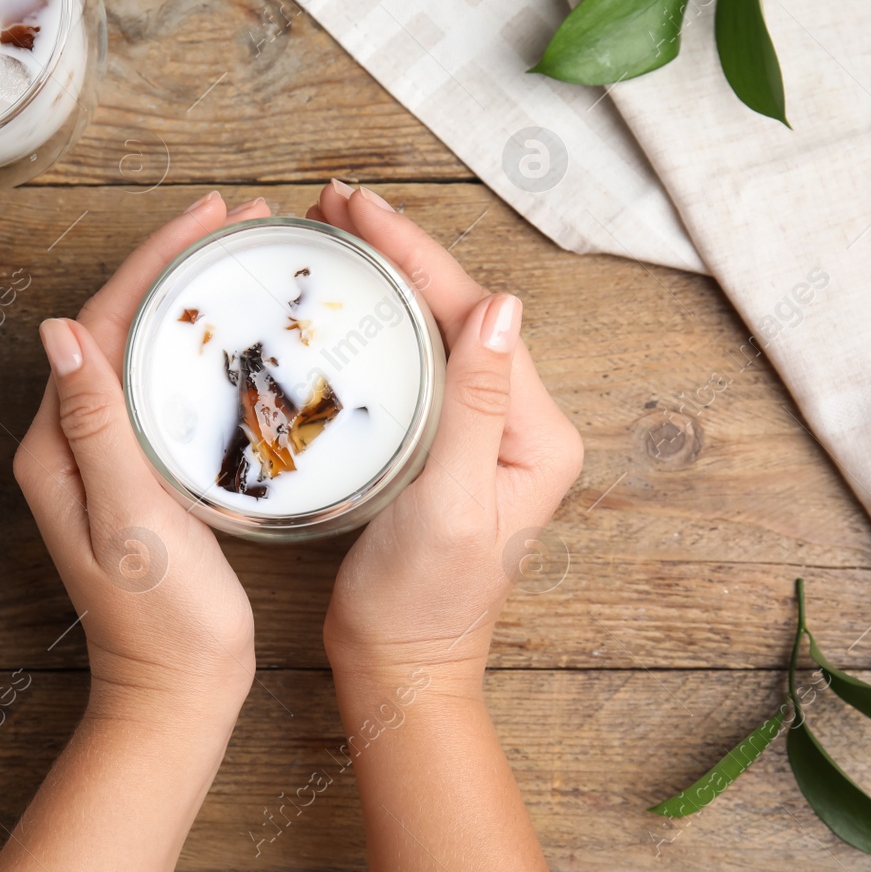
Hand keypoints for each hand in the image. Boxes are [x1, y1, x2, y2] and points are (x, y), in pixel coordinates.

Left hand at [13, 192, 271, 720]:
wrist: (177, 690)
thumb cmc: (160, 618)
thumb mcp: (130, 517)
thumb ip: (96, 426)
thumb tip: (61, 329)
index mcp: (60, 445)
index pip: (99, 322)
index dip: (153, 261)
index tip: (206, 219)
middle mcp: (75, 442)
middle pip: (121, 324)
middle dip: (175, 263)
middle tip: (236, 219)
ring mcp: (109, 458)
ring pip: (146, 350)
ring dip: (188, 298)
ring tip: (240, 257)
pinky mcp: (144, 474)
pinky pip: (166, 388)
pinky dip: (199, 348)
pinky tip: (237, 337)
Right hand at [312, 181, 584, 694]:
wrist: (400, 667)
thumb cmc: (424, 602)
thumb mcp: (451, 503)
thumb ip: (477, 405)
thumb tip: (502, 305)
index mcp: (536, 432)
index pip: (476, 316)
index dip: (416, 254)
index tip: (359, 208)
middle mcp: (519, 423)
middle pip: (459, 311)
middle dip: (399, 251)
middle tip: (334, 204)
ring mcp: (481, 433)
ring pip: (436, 331)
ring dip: (389, 279)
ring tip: (336, 234)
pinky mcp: (444, 447)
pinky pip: (417, 365)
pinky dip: (381, 324)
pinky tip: (347, 304)